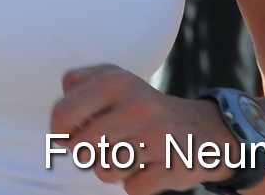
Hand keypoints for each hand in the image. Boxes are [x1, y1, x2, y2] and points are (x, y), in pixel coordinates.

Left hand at [50, 64, 234, 193]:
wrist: (204, 130)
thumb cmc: (142, 109)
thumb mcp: (113, 81)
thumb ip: (78, 89)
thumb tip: (60, 124)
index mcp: (115, 81)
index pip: (62, 114)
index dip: (60, 132)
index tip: (71, 135)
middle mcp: (137, 105)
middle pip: (80, 149)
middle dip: (87, 154)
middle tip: (104, 146)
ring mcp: (157, 136)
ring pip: (104, 171)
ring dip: (112, 170)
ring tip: (129, 155)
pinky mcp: (174, 165)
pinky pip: (131, 189)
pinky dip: (137, 183)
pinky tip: (149, 167)